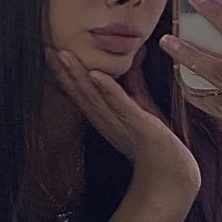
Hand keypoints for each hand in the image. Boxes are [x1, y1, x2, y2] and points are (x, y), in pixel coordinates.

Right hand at [47, 46, 200, 194]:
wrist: (172, 173)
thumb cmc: (158, 143)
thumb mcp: (143, 106)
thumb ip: (135, 83)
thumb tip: (136, 55)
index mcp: (106, 118)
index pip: (82, 93)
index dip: (65, 74)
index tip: (51, 52)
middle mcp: (108, 121)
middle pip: (81, 93)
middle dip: (63, 71)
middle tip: (48, 49)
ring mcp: (121, 124)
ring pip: (94, 97)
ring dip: (77, 76)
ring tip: (63, 56)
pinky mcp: (139, 125)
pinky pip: (120, 105)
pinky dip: (108, 90)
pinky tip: (95, 75)